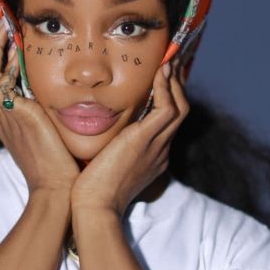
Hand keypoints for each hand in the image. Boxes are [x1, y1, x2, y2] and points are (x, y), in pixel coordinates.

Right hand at [0, 26, 78, 196]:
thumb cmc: (58, 167)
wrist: (56, 188)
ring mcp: (5, 114)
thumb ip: (45, 115)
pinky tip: (19, 49)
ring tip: (6, 28)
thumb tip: (57, 100)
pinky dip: (7, 61)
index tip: (7, 40)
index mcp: (6, 119)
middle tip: (2, 26)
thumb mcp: (47, 135)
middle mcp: (0, 115)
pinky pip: (2, 79)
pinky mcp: (16, 113)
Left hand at [71, 62, 188, 216]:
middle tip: (170, 62)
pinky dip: (165, 89)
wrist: (94, 208)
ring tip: (167, 62)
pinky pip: (167, 109)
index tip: (158, 80)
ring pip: (179, 108)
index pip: (165, 123)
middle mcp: (160, 151)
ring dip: (174, 82)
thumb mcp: (104, 164)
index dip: (165, 99)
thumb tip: (97, 134)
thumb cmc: (90, 191)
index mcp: (152, 157)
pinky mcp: (147, 140)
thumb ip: (107, 148)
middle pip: (179, 111)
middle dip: (176, 85)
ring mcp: (157, 146)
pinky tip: (158, 73)